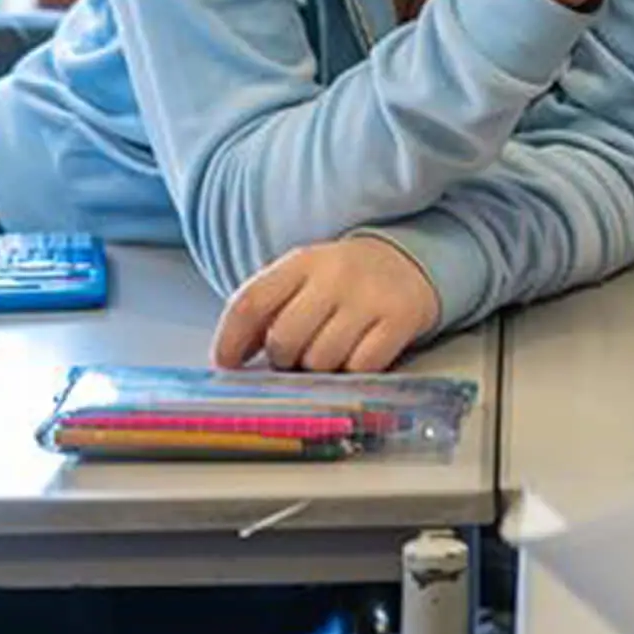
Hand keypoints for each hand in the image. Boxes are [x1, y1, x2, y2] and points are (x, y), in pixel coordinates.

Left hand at [212, 237, 439, 371]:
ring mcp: (369, 297)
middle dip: (283, 359)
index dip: (230, 340)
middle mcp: (335, 275)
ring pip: (322, 358)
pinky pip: (361, 367)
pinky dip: (351, 372)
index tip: (226, 365)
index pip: (251, 302)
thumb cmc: (340, 282)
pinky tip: (354, 358)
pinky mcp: (400, 319)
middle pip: (285, 338)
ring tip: (327, 355)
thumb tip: (229, 360)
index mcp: (301, 262)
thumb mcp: (301, 281)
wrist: (407, 263)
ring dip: (318, 368)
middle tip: (294, 358)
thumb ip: (265, 312)